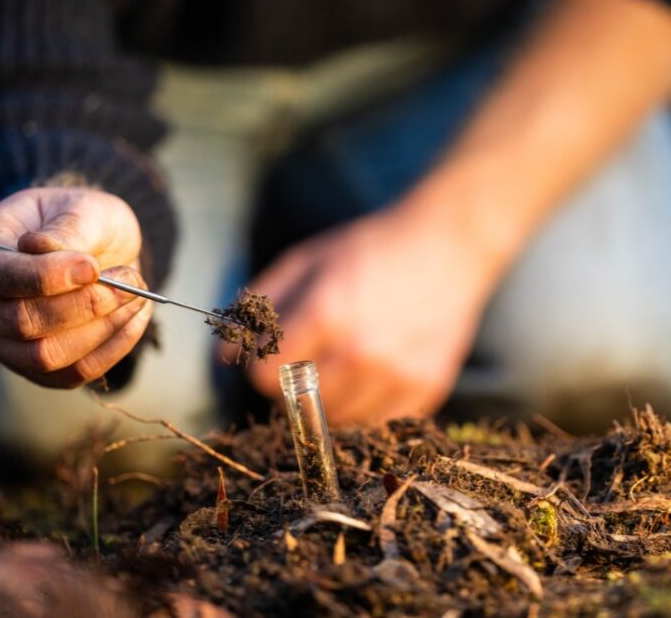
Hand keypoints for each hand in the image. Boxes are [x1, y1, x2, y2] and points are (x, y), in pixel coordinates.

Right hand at [0, 188, 152, 387]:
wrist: (99, 246)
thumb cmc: (83, 221)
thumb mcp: (82, 208)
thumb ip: (67, 229)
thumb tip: (42, 248)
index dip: (46, 276)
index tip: (93, 266)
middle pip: (20, 323)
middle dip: (85, 305)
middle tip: (130, 281)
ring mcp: (3, 340)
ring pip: (46, 356)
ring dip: (103, 328)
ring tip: (137, 296)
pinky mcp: (37, 366)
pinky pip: (74, 373)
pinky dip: (114, 347)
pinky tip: (135, 316)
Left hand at [233, 206, 499, 425]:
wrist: (447, 246)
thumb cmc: (370, 249)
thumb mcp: (306, 261)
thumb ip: (259, 307)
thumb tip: (222, 356)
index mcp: (325, 315)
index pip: (264, 377)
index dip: (262, 367)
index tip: (274, 355)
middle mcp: (361, 352)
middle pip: (298, 406)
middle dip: (292, 387)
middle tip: (309, 361)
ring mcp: (397, 375)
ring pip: (337, 422)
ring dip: (329, 402)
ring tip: (342, 367)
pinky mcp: (426, 388)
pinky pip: (379, 424)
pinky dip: (369, 408)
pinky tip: (373, 376)